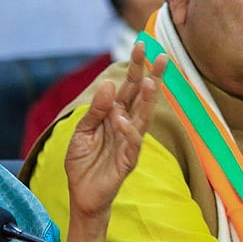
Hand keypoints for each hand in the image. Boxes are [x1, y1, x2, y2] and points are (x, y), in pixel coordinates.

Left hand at [64, 41, 166, 222]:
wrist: (82, 195)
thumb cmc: (84, 163)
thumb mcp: (82, 131)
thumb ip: (95, 111)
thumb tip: (109, 85)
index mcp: (116, 115)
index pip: (128, 88)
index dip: (135, 68)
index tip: (141, 46)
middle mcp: (127, 126)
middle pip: (141, 98)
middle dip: (150, 76)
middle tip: (159, 56)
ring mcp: (130, 143)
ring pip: (142, 118)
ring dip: (146, 101)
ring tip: (148, 82)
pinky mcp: (127, 162)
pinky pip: (131, 144)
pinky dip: (127, 131)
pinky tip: (122, 119)